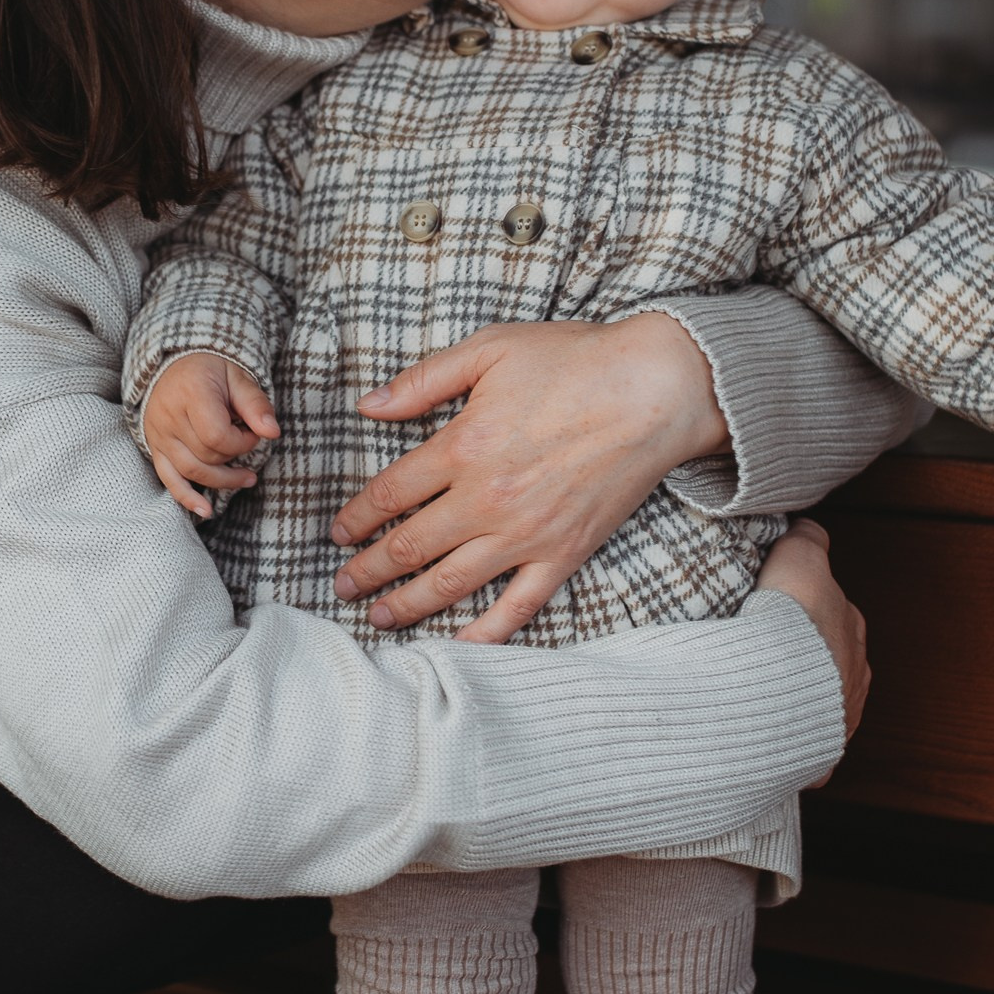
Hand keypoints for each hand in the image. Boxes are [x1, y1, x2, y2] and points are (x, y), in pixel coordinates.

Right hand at [141, 352, 279, 519]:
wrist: (172, 365)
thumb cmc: (210, 371)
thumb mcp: (238, 377)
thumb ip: (256, 404)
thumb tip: (273, 433)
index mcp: (191, 393)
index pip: (217, 436)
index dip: (242, 443)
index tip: (253, 433)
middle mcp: (170, 416)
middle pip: (206, 455)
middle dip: (235, 456)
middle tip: (249, 443)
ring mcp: (159, 434)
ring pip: (191, 471)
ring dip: (222, 481)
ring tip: (247, 479)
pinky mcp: (155, 447)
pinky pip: (169, 479)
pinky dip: (186, 497)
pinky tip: (205, 511)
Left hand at [329, 313, 729, 643]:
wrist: (655, 390)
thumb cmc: (575, 361)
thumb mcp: (490, 349)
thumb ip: (424, 379)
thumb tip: (367, 405)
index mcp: (462, 447)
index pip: (389, 493)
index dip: (355, 517)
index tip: (338, 533)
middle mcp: (487, 499)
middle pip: (408, 546)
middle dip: (367, 571)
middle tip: (341, 586)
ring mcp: (526, 534)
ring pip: (451, 582)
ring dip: (407, 604)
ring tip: (378, 617)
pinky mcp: (563, 554)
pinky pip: (517, 606)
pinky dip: (485, 632)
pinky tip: (457, 644)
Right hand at [756, 520, 868, 739]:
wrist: (775, 687)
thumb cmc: (788, 623)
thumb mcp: (798, 558)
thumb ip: (805, 539)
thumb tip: (805, 526)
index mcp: (851, 629)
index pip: (832, 611)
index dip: (801, 606)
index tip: (771, 609)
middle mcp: (853, 676)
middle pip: (826, 659)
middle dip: (798, 656)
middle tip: (754, 650)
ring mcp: (837, 720)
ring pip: (814, 705)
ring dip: (789, 698)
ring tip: (749, 692)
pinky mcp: (815, 757)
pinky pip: (798, 747)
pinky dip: (781, 740)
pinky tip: (755, 734)